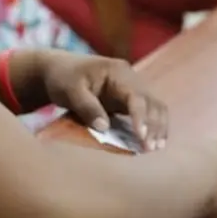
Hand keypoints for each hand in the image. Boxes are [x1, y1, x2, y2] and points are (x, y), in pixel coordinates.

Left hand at [42, 52, 167, 150]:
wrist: (58, 69)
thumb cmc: (63, 78)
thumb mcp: (70, 90)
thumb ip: (88, 107)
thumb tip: (104, 128)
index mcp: (117, 72)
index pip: (136, 95)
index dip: (141, 116)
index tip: (141, 136)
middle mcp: (130, 78)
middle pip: (151, 101)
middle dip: (154, 124)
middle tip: (151, 148)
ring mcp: (131, 88)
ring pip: (154, 106)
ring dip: (158, 126)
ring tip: (156, 147)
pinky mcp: (128, 99)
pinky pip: (146, 111)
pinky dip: (152, 125)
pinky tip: (153, 141)